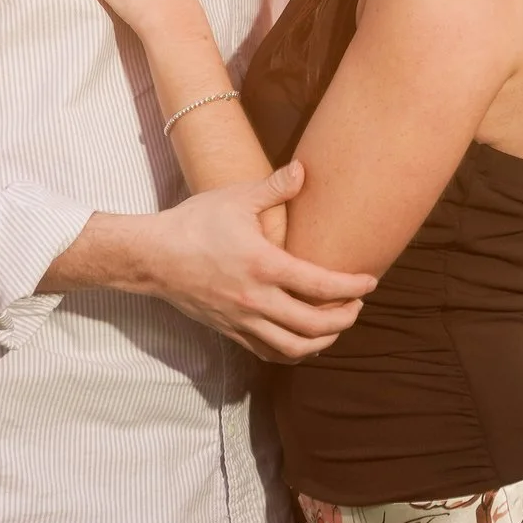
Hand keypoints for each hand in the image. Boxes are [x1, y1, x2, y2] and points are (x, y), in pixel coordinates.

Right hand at [135, 163, 375, 363]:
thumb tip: (304, 169)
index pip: (321, 285)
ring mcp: (243, 320)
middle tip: (357, 305)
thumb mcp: (236, 198)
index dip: (353, 287)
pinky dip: (293, 352)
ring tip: (335, 326)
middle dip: (345, 318)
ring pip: (294, 349)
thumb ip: (275, 187)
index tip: (369, 283)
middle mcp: (257, 300)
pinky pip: (269, 353)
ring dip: (323, 342)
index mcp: (264, 266)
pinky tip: (303, 340)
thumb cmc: (194, 223)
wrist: (152, 257)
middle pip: (315, 325)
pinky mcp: (230, 331)